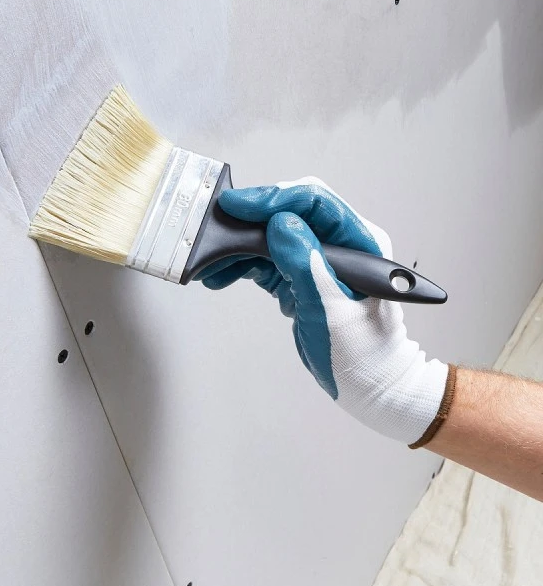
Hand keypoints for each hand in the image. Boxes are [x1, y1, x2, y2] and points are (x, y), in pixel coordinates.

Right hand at [197, 177, 450, 445]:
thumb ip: (305, 264)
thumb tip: (280, 224)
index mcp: (359, 243)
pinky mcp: (300, 274)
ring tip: (212, 260)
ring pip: (271, 234)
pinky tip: (221, 273)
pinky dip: (241, 263)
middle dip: (250, 219)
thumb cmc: (364, 355)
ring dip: (240, 245)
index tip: (237, 205)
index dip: (273, 199)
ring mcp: (318, 258)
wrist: (371, 386)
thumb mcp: (330, 311)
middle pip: (288, 212)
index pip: (315, 202)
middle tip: (218, 227)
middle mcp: (339, 243)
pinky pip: (266, 258)